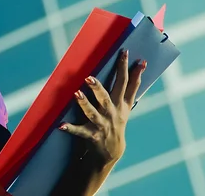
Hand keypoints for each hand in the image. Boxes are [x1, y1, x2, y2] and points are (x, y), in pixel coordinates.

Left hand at [60, 49, 145, 166]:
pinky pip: (80, 131)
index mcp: (122, 104)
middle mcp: (113, 113)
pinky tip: (61, 125)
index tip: (124, 52)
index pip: (126, 83)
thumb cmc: (117, 120)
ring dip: (84, 104)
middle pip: (105, 98)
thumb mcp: (126, 104)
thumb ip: (133, 85)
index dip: (126, 68)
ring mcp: (102, 124)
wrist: (112, 151)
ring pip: (92, 113)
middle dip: (98, 88)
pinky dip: (71, 128)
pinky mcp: (92, 134)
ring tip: (76, 94)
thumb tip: (142, 62)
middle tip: (89, 77)